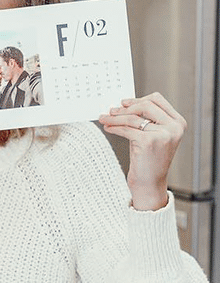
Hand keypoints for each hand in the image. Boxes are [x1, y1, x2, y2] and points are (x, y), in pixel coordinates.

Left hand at [98, 92, 185, 209]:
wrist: (149, 183)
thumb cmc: (148, 160)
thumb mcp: (152, 136)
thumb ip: (145, 120)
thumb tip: (122, 105)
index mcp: (177, 123)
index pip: (157, 100)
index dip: (138, 99)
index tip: (123, 102)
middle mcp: (173, 127)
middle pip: (145, 105)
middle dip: (124, 108)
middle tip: (110, 111)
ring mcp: (163, 134)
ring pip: (133, 118)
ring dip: (115, 118)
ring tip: (104, 119)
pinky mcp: (149, 141)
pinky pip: (126, 129)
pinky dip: (114, 127)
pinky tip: (107, 128)